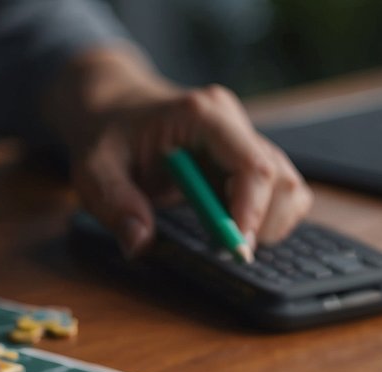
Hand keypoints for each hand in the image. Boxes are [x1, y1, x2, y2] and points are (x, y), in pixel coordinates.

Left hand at [44, 49, 312, 256]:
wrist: (111, 110)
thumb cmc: (104, 137)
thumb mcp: (94, 170)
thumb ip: (115, 205)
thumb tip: (140, 245)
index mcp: (202, 116)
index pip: (250, 164)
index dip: (251, 210)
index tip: (234, 248)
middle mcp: (232, 124)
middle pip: (280, 177)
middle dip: (261, 222)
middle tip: (224, 250)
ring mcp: (242, 140)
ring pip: (287, 186)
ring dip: (267, 222)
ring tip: (223, 239)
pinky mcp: (242, 159)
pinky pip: (277, 191)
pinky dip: (264, 218)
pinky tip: (228, 228)